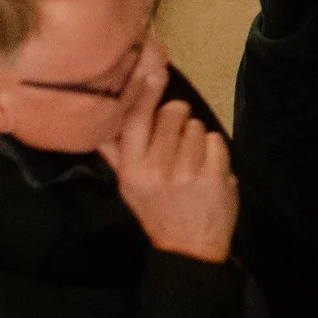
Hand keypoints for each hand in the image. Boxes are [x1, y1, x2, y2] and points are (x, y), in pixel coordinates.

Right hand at [99, 43, 238, 260]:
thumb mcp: (128, 185)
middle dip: (178, 119)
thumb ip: (116, 151)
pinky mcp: (215, 176)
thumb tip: (100, 118)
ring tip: (190, 162)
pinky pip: (217, 140)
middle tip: (176, 140)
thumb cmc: (156, 211)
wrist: (188, 248)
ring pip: (197, 125)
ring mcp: (187, 172)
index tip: (153, 69)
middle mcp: (156, 168)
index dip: (145, 90)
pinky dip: (215, 150)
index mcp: (131, 169)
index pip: (135, 118)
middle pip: (172, 113)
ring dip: (197, 138)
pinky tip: (206, 168)